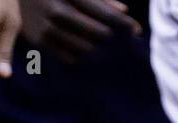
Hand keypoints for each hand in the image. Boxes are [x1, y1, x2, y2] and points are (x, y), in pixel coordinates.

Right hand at [20, 0, 141, 65]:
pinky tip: (75, 43)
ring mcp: (48, 28)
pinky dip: (77, 53)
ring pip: (85, 48)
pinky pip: (69, 57)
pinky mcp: (40, 42)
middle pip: (98, 34)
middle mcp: (59, 11)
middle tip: (106, 33)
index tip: (137, 30)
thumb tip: (123, 11)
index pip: (104, 13)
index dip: (123, 23)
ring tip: (89, 37)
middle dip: (107, 35)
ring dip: (93, 45)